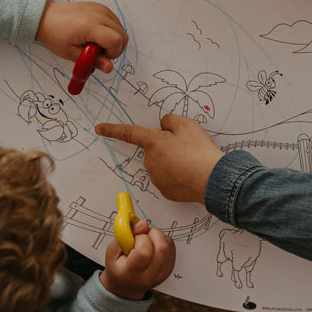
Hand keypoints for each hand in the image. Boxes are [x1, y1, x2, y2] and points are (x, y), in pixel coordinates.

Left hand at [36, 1, 127, 69]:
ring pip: (121, 29)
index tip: (100, 58)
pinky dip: (110, 31)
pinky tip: (95, 35)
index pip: (116, 41)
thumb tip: (109, 68)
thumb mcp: (72, 53)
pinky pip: (115, 22)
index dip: (112, 54)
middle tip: (98, 53)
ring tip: (95, 44)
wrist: (46, 17)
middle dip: (115, 49)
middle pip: (123, 35)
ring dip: (113, 40)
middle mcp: (99, 14)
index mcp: (90, 26)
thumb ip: (93, 61)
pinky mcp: (101, 7)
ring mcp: (101, 9)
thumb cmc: (55, 34)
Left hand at [94, 114, 223, 202]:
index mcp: (153, 142)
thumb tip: (163, 126)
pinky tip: (190, 174)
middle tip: (187, 147)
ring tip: (192, 162)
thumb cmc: (199, 151)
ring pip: (161, 164)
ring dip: (172, 162)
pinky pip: (168, 179)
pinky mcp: (165, 191)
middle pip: (154, 150)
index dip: (113, 129)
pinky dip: (177, 176)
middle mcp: (150, 161)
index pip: (129, 133)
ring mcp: (156, 178)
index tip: (99, 128)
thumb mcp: (186, 125)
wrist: (212, 179)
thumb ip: (170, 121)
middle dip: (166, 147)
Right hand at [99, 219, 174, 299]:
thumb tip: (143, 224)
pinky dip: (163, 240)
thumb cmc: (118, 268)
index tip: (134, 238)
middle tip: (142, 235)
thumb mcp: (112, 251)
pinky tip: (152, 246)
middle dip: (153, 233)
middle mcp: (149, 276)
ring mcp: (162, 274)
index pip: (144, 252)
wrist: (125, 285)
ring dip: (158, 236)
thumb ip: (125, 234)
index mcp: (132, 274)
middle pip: (161, 248)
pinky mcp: (169, 269)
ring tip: (146, 241)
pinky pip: (172, 247)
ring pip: (168, 246)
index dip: (140, 238)